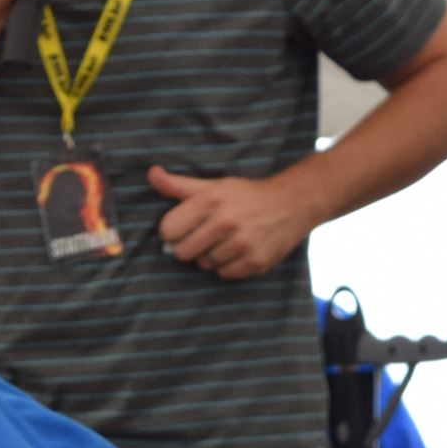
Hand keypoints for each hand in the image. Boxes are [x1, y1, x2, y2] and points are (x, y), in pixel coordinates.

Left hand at [148, 167, 313, 278]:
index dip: (173, 231)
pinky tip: (240, 249)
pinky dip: (229, 266)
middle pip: (182, 253)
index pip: (167, 231)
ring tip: (228, 239)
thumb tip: (152, 173)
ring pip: (204, 264)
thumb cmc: (245, 195)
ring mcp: (243, 243)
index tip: (186, 226)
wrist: (294, 202)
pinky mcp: (256, 261)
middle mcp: (226, 222)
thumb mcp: (213, 186)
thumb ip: (178, 186)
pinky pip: (224, 274)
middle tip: (207, 234)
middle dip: (190, 246)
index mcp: (210, 200)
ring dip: (211, 256)